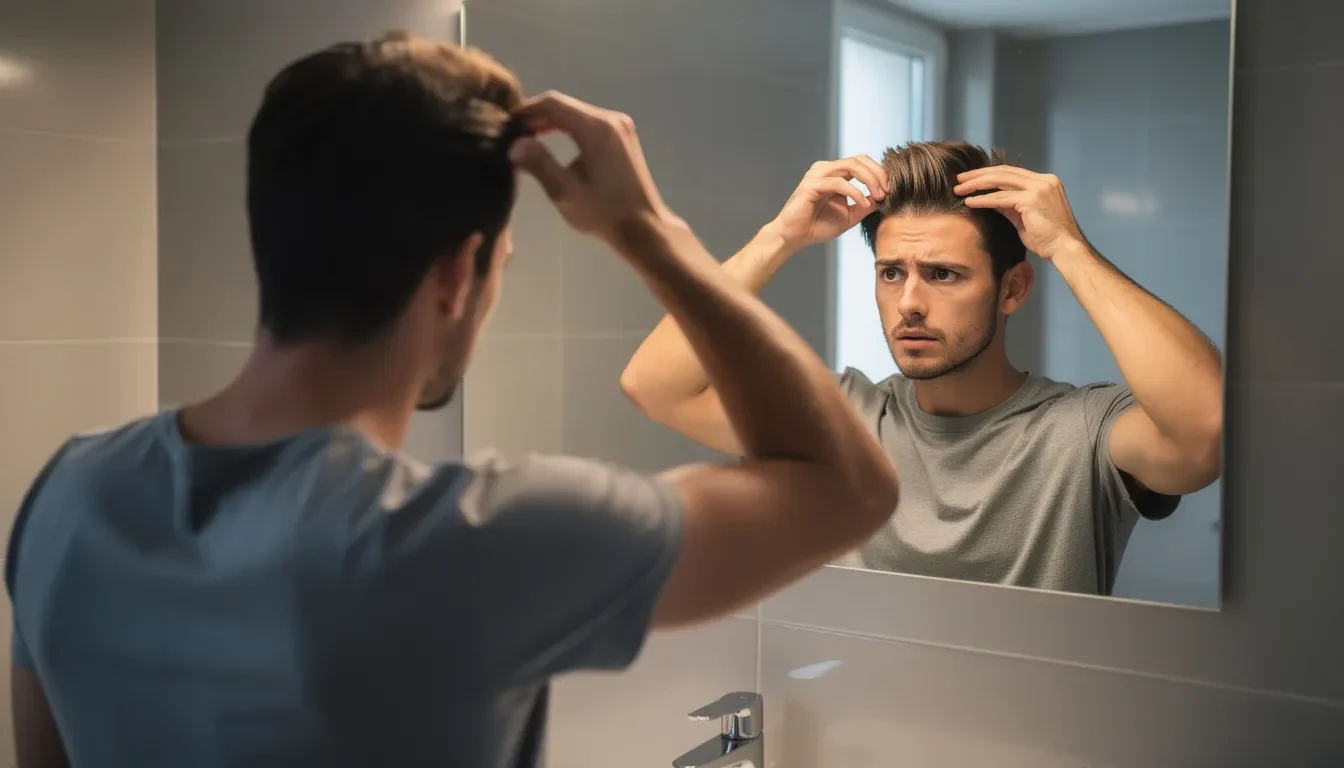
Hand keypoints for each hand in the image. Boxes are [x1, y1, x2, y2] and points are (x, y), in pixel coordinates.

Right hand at [509, 90, 677, 244]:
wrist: (645, 227)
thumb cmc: (604, 213)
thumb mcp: (565, 192)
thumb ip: (539, 164)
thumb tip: (515, 145)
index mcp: (596, 129)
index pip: (553, 104)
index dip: (527, 110)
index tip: (507, 123)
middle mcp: (611, 120)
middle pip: (566, 106)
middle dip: (538, 116)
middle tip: (514, 132)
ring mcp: (621, 127)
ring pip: (578, 114)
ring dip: (553, 122)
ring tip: (529, 138)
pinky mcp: (624, 137)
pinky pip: (590, 123)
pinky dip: (570, 129)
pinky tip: (555, 143)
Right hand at [762, 156, 887, 250]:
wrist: (794, 237)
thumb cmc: (817, 226)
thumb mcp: (850, 216)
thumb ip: (865, 205)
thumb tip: (884, 198)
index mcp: (834, 174)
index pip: (862, 162)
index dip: (879, 173)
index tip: (890, 190)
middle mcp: (826, 169)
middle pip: (859, 159)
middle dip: (878, 173)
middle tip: (887, 191)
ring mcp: (817, 174)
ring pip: (851, 166)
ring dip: (870, 180)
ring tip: (879, 196)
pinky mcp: (811, 184)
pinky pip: (839, 183)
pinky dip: (855, 192)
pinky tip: (862, 203)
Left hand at [954, 166, 1085, 259]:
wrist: (1066, 249)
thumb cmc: (1048, 238)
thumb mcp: (1026, 216)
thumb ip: (1011, 205)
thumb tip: (990, 199)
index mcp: (1045, 182)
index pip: (1012, 172)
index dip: (989, 173)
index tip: (971, 178)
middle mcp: (1043, 180)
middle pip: (1004, 171)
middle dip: (979, 174)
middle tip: (959, 179)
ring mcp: (1039, 188)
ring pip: (1000, 181)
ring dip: (976, 185)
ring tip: (958, 189)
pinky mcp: (1032, 200)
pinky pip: (1000, 198)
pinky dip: (983, 199)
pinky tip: (969, 202)